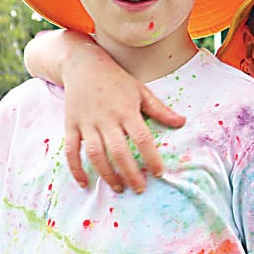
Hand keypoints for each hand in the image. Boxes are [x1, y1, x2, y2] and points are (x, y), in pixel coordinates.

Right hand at [61, 43, 184, 192]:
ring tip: (119, 188)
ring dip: (107, 175)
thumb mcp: (141, 91)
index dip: (151, 158)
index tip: (159, 173)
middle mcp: (106, 119)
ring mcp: (87, 123)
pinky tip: (85, 183)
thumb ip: (160, 110)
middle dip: (131, 174)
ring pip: (96, 155)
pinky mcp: (71, 125)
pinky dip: (76, 169)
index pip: (142, 138)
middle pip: (119, 152)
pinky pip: (71, 151)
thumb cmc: (116, 80)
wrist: (83, 64)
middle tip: (140, 189)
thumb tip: (182, 123)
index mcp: (126, 111)